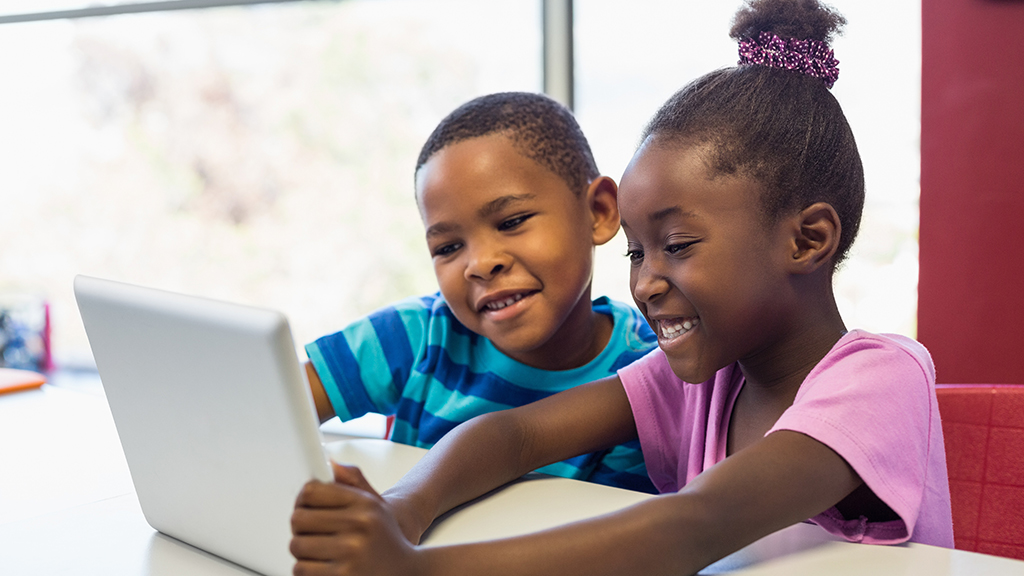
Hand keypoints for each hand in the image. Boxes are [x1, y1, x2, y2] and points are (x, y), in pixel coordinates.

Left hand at [291, 463, 421, 575]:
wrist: (406, 571)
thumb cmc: (386, 538)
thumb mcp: (376, 505)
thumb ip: (353, 481)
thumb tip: (331, 464)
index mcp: (365, 505)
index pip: (312, 491)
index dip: (302, 499)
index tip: (304, 505)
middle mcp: (359, 526)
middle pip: (298, 518)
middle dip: (300, 527)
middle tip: (311, 531)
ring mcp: (350, 553)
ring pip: (297, 546)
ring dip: (303, 550)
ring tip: (321, 550)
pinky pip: (301, 569)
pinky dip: (307, 569)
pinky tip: (323, 565)